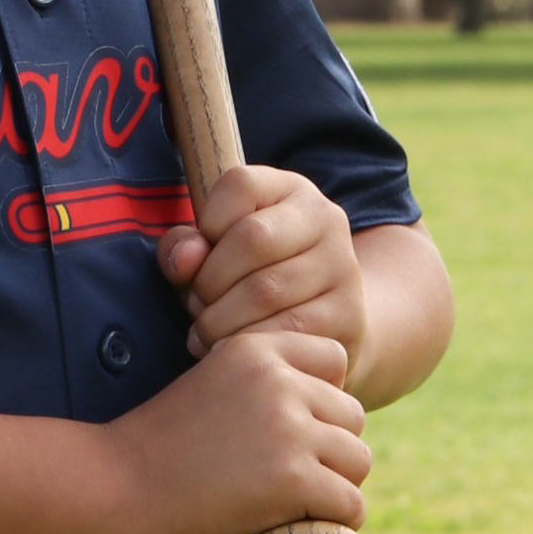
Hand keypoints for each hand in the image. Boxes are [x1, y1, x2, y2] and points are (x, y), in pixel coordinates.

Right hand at [109, 330, 370, 533]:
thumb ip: (257, 388)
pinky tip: (305, 528)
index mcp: (256, 350)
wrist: (115, 485)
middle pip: (350, 416)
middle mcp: (279, 380)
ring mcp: (288, 428)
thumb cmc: (157, 447)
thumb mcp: (211, 387)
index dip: (322, 399)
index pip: (334, 360)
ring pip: (357, 460)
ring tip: (297, 506)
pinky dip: (336, 524)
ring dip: (336, 487)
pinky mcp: (293, 478)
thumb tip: (311, 416)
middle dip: (331, 449)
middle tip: (291, 479)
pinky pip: (349, 503)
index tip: (292, 431)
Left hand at [159, 163, 368, 381]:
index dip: (207, 222)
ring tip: (206, 332)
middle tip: (197, 306)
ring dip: (220, 320)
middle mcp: (325, 218)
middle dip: (209, 280)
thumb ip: (184, 246)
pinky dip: (247, 344)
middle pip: (252, 238)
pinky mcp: (348, 314)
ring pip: (266, 290)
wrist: (321, 322)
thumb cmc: (248, 280)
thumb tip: (185, 260)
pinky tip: (230, 349)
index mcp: (290, 189)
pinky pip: (285, 330)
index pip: (240, 184)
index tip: (201, 255)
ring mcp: (342, 266)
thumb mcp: (212, 253)